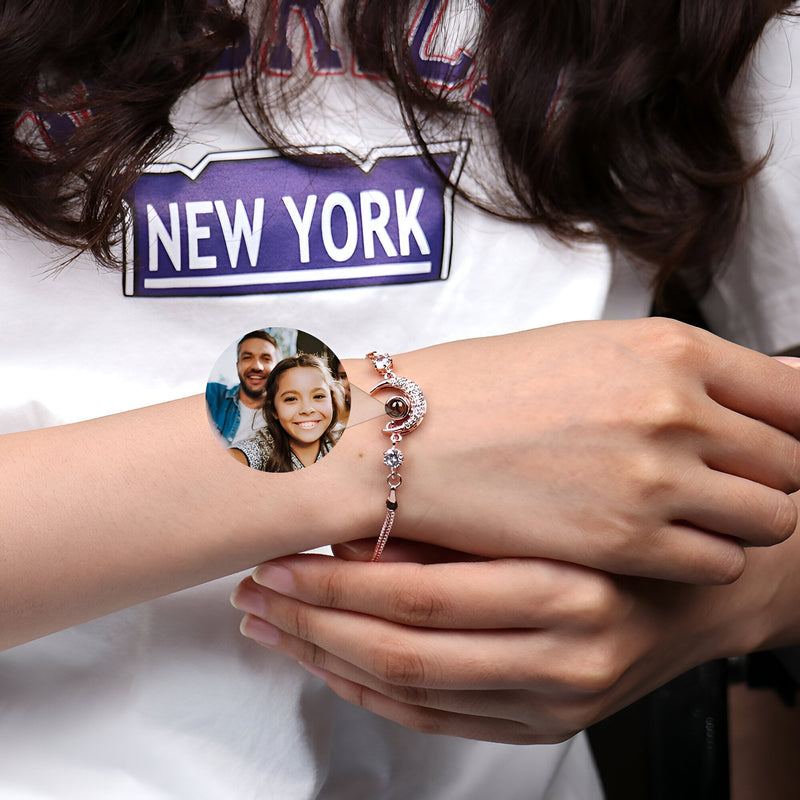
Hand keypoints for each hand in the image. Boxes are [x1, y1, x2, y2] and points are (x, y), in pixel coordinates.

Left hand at [230, 536, 796, 743]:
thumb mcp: (554, 501)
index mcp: (567, 587)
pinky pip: (438, 722)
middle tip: (255, 595)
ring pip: (411, 693)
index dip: (334, 585)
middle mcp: (563, 657)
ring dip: (328, 659)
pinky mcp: (545, 728)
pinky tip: (331, 664)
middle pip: (403, 652)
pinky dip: (373, 693)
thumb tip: (356, 530)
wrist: (704, 588)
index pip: (419, 598)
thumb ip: (461, 521)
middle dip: (313, 624)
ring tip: (273, 626)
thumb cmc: (625, 527)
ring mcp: (553, 704)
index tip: (276, 564)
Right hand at [340, 318, 799, 583]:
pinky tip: (656, 545)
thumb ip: (677, 369)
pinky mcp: (624, 540)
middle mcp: (675, 408)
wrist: (404, 437)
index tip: (778, 443)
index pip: (796, 395)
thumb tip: (760, 384)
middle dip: (768, 475)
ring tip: (691, 517)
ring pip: (769, 517)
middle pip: (791, 461)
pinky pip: (718, 563)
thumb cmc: (484, 387)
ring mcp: (654, 477)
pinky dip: (703, 558)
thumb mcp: (590, 349)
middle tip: (725, 484)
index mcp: (669, 348)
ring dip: (741, 520)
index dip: (796, 425)